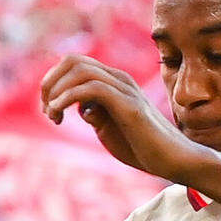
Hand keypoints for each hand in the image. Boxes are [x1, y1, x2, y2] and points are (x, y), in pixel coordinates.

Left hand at [39, 55, 197, 181]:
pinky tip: (60, 113)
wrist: (173, 160)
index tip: (50, 111)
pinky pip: (92, 88)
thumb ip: (94, 114)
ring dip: (57, 91)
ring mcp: (125, 89)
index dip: (53, 83)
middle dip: (50, 83)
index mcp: (113, 82)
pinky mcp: (128, 105)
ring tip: (52, 115)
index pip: (74, 64)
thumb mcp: (109, 129)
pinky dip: (68, 97)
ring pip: (79, 70)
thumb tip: (80, 106)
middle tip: (48, 112)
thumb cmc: (142, 147)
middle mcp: (119, 79)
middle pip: (72, 60)